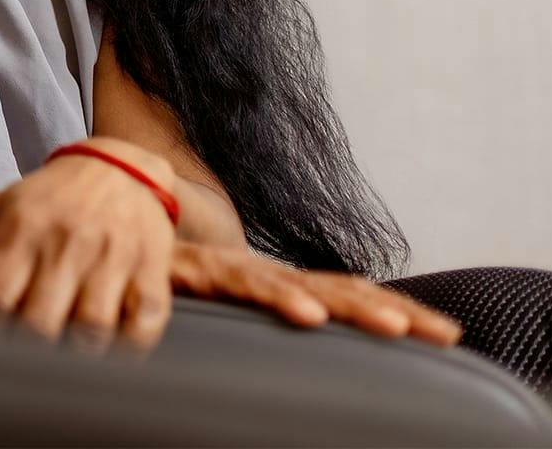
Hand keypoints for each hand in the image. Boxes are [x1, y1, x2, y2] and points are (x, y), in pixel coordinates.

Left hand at [0, 137, 178, 354]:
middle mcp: (69, 243)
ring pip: (91, 328)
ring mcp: (114, 257)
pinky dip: (127, 349)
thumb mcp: (4, 208)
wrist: (119, 166)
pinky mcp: (151, 270)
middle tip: (21, 363)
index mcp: (26, 229)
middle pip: (41, 321)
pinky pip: (143, 324)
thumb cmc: (53, 196)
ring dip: (75, 355)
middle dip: (26, 350)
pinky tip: (108, 353)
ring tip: (62, 365)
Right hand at [170, 241, 463, 346]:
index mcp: (272, 282)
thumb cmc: (156, 265)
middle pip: (340, 291)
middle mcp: (261, 271)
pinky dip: (279, 298)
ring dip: (353, 308)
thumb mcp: (213, 301)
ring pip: (302, 287)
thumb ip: (249, 310)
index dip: (393, 310)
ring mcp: (233, 268)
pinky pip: (245, 286)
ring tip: (396, 329)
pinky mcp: (200, 272)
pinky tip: (308, 315)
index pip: (344, 295)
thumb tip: (294, 334)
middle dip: (395, 312)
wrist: (106, 216)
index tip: (445, 334)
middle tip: (444, 334)